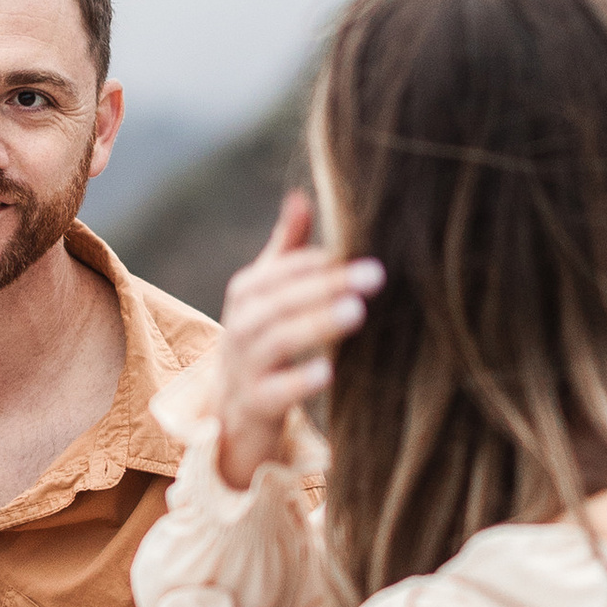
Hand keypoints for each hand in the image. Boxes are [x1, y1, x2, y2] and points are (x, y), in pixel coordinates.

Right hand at [212, 191, 383, 491]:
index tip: (354, 250)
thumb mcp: (268, 295)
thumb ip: (286, 249)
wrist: (233, 411)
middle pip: (278, 301)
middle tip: (374, 275)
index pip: (278, 271)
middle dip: (324, 286)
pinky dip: (298, 381)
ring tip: (356, 313)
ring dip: (314, 325)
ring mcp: (243, 366)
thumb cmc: (261, 341)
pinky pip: (273, 392)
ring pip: (275, 341)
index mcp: (247, 294)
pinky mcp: (254, 405)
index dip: (313, 262)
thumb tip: (299, 196)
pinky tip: (329, 372)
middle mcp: (240, 326)